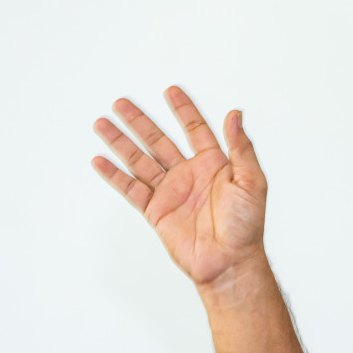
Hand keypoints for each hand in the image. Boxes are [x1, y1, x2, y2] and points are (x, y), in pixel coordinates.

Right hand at [90, 86, 266, 287]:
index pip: (195, 129)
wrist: (230, 261)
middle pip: (159, 140)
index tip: (170, 91)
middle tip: (122, 103)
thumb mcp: (252, 182)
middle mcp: (190, 175)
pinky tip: (100, 160)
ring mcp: (171, 192)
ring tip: (102, 123)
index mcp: (214, 165)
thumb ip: (241, 148)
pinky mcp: (157, 211)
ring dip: (121, 142)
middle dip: (140, 121)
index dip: (183, 110)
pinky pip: (132, 189)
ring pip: (140, 160)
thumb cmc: (247, 226)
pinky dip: (115, 175)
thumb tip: (235, 114)